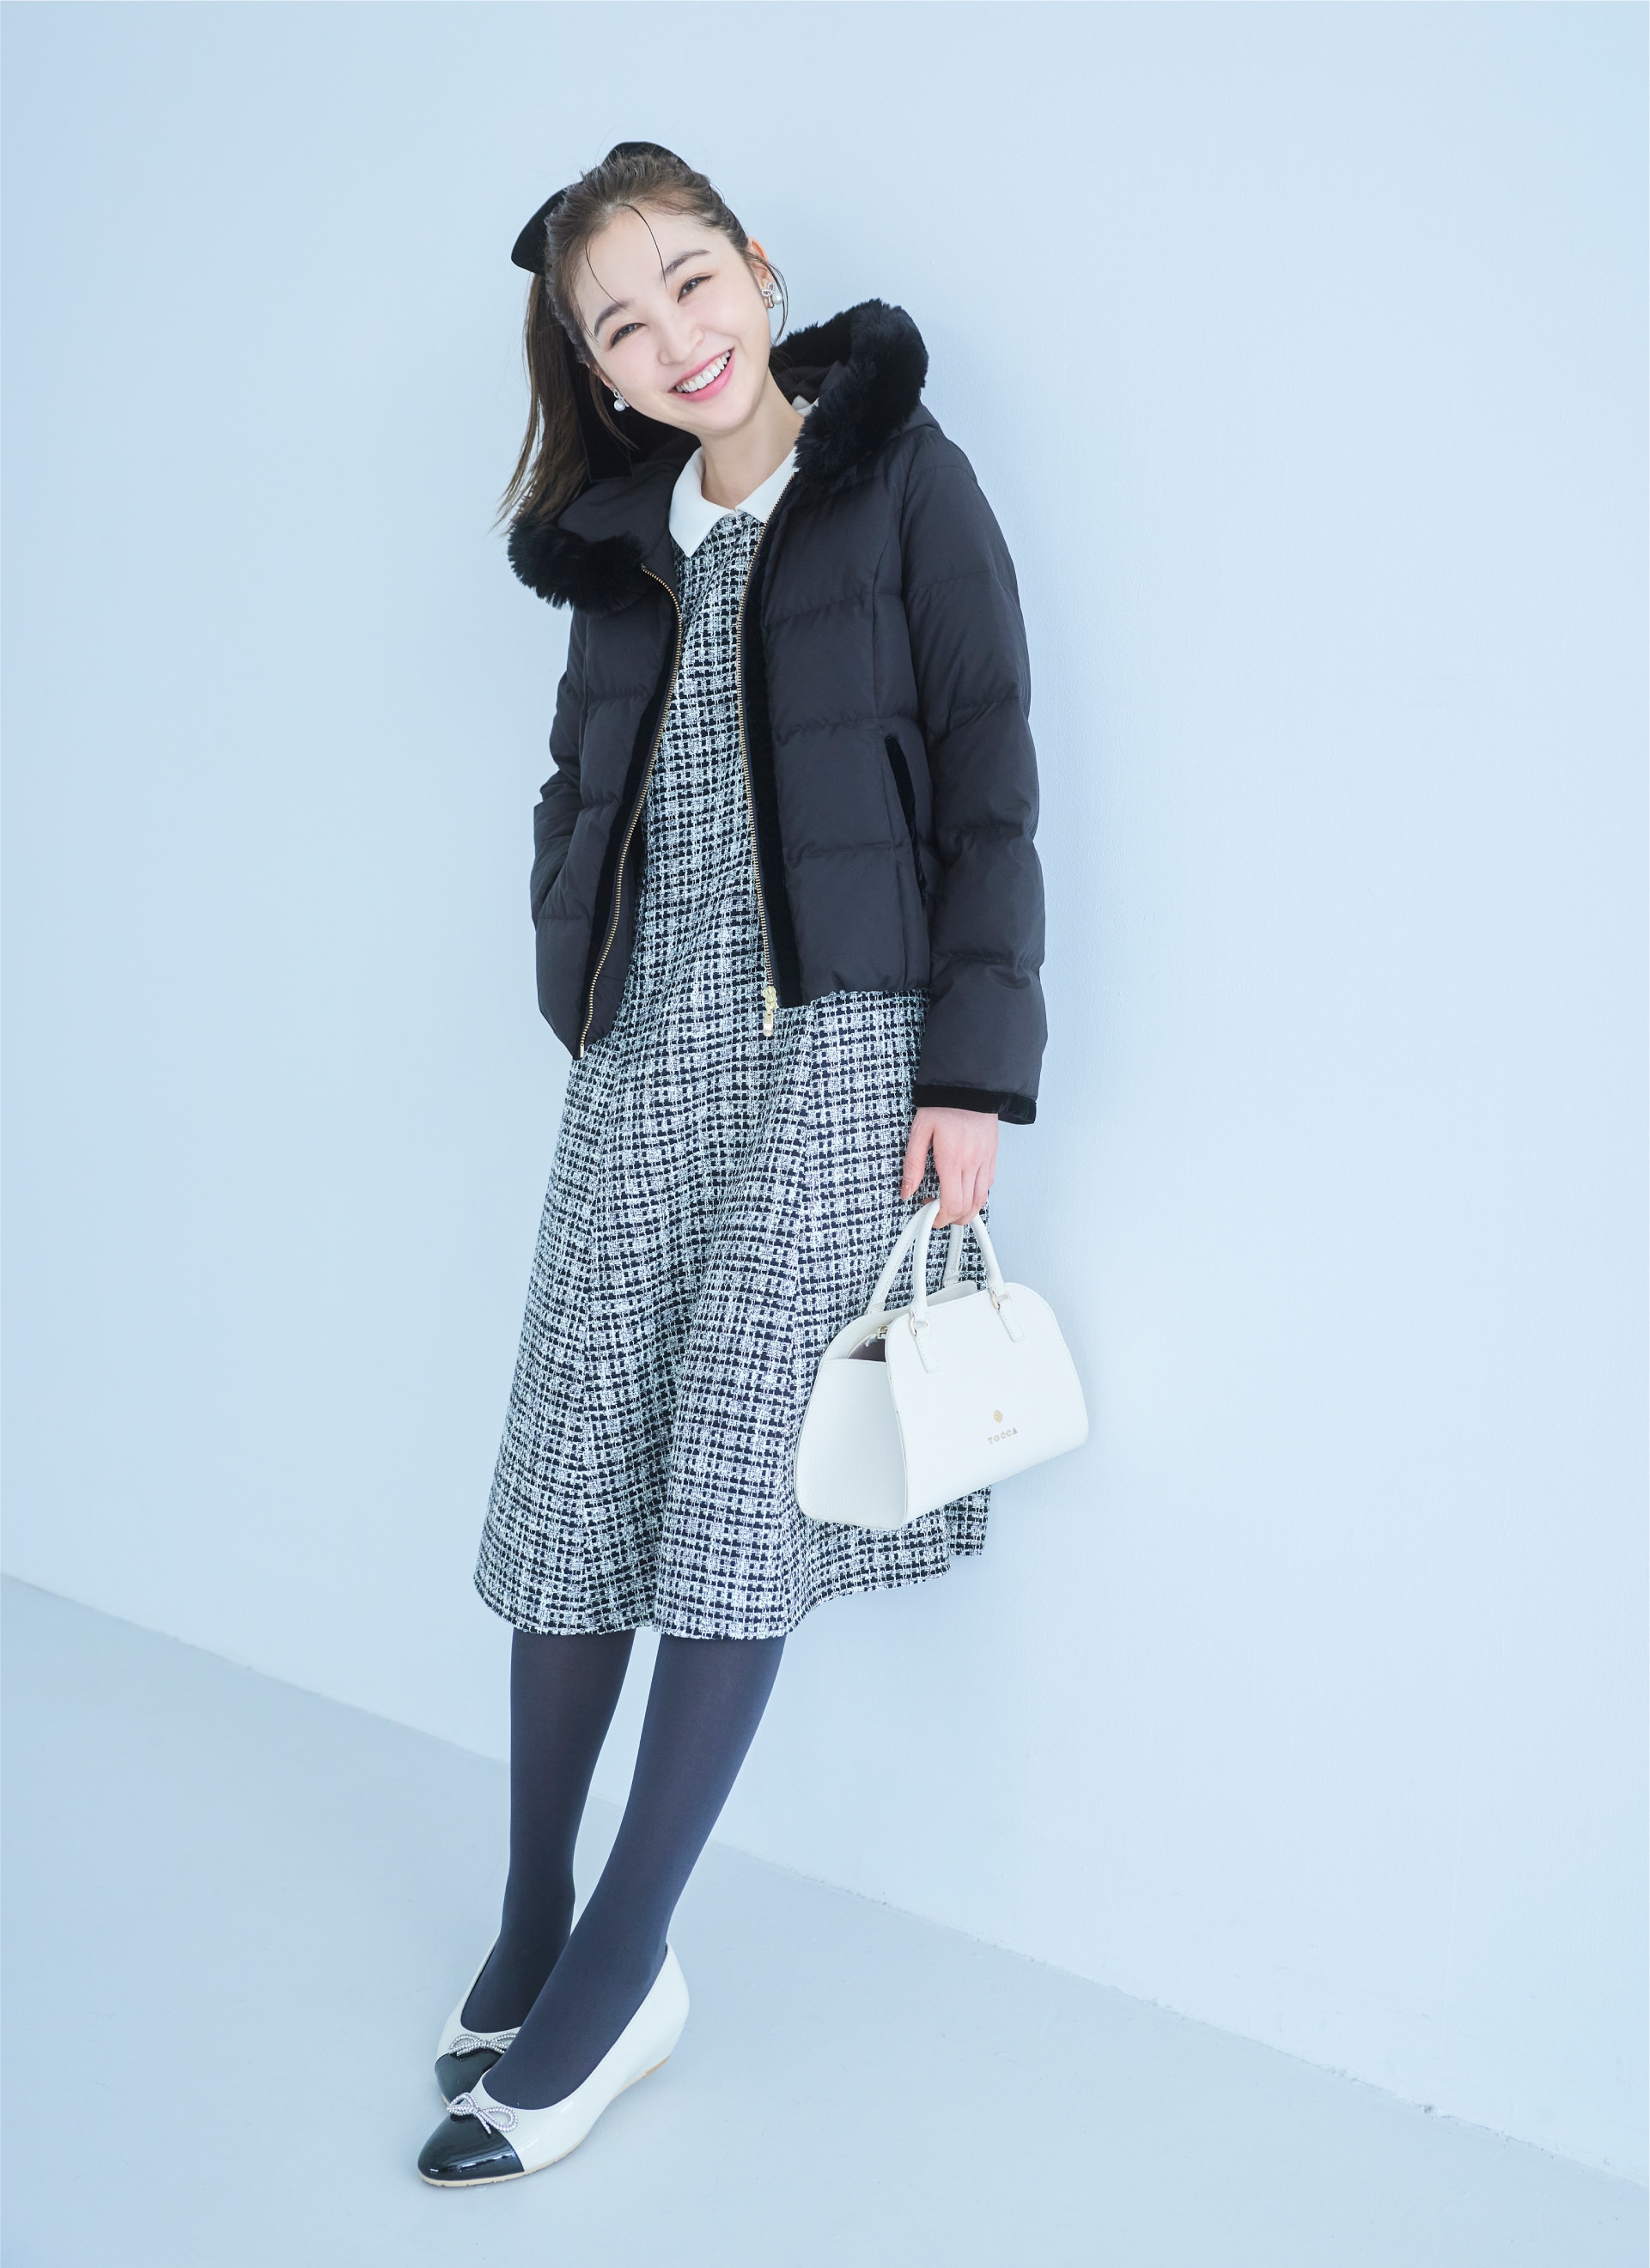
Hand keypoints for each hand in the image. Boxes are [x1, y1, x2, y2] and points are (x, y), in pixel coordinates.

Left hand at [900, 1106, 997, 1226]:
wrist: (968, 1085)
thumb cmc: (943, 1104)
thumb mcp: (919, 1131)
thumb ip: (913, 1165)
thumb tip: (907, 1190)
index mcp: (952, 1159)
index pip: (952, 1203)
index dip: (941, 1218)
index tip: (931, 1217)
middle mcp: (972, 1163)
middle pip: (968, 1207)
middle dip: (952, 1219)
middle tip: (937, 1213)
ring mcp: (985, 1160)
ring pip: (982, 1199)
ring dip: (967, 1210)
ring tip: (951, 1207)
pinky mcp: (992, 1155)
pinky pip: (988, 1184)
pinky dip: (977, 1194)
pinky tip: (965, 1189)